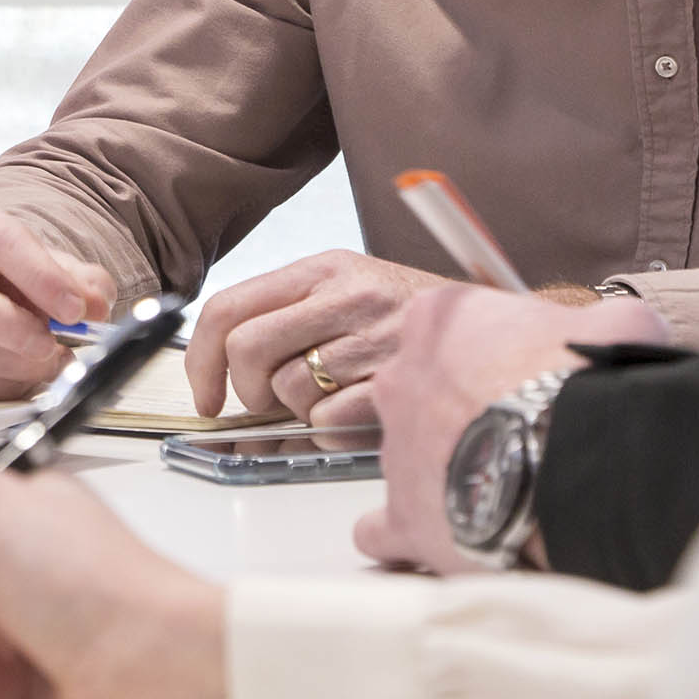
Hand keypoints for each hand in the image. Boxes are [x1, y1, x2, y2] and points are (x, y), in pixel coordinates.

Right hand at [0, 205, 112, 398]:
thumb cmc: (6, 274)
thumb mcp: (48, 265)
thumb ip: (81, 281)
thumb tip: (96, 307)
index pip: (0, 241)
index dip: (39, 276)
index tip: (75, 310)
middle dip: (9, 328)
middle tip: (50, 347)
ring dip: (8, 367)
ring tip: (41, 363)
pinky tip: (12, 375)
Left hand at [185, 250, 447, 425]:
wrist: (497, 334)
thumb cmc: (411, 322)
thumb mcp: (350, 293)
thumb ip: (289, 319)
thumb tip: (223, 377)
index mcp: (324, 268)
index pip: (229, 308)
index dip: (201, 359)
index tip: (205, 396)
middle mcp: (348, 294)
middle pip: (247, 350)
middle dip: (246, 391)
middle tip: (267, 403)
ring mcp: (377, 336)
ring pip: (290, 390)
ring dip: (302, 410)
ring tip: (337, 397)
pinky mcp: (402, 380)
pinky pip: (330, 421)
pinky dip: (334, 430)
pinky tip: (361, 413)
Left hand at [354, 285, 669, 573]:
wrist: (580, 468)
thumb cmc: (589, 390)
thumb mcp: (615, 328)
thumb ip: (601, 323)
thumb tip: (616, 329)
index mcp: (439, 322)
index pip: (450, 327)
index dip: (492, 353)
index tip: (526, 373)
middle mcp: (401, 381)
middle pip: (422, 393)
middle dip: (463, 414)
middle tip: (519, 438)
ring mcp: (396, 450)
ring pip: (408, 459)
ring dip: (448, 474)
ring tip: (506, 497)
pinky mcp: (404, 516)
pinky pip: (383, 531)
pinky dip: (407, 539)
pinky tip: (442, 543)